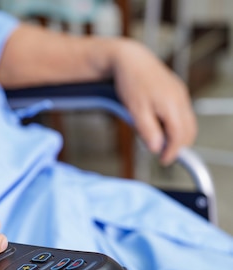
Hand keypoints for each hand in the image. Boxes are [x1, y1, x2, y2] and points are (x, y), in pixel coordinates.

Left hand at [111, 39, 196, 164]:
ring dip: (177, 135)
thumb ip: (148, 130)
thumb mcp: (135, 111)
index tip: (164, 161)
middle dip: (178, 145)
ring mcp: (180, 94)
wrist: (131, 59)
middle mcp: (180, 99)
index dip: (173, 151)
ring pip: (187, 122)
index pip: (179, 136)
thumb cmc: (131, 82)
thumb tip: (157, 148)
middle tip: (163, 154)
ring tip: (160, 142)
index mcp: (171, 105)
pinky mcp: (177, 91)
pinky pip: (182, 112)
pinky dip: (175, 124)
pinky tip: (160, 126)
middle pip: (188, 130)